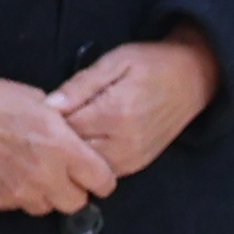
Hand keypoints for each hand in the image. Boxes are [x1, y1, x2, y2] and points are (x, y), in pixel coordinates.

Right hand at [0, 75, 116, 216]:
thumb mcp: (42, 102)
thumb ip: (64, 127)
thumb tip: (73, 137)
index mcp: (63, 148)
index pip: (102, 180)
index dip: (102, 178)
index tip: (96, 174)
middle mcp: (46, 176)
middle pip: (77, 203)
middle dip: (76, 191)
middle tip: (66, 176)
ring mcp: (21, 193)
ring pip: (47, 208)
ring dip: (47, 195)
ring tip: (35, 175)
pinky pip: (19, 206)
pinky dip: (20, 195)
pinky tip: (10, 175)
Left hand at [50, 29, 221, 184]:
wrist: (193, 79)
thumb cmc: (151, 64)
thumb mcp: (114, 61)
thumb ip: (81, 84)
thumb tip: (48, 106)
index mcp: (115, 113)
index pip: (65, 128)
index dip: (48, 121)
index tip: (40, 111)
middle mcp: (124, 142)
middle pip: (73, 153)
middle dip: (57, 141)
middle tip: (49, 125)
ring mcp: (133, 158)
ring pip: (86, 168)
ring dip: (73, 155)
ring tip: (66, 135)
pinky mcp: (138, 165)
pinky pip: (103, 172)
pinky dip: (90, 162)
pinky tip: (85, 145)